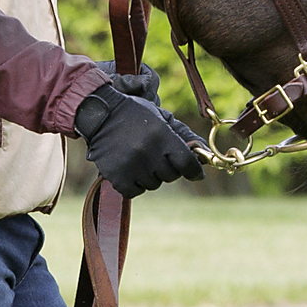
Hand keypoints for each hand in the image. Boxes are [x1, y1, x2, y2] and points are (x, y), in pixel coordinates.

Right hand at [72, 77, 206, 194]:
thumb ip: (184, 135)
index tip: (195, 173)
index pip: (187, 164)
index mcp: (162, 135)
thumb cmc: (136, 115)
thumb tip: (206, 155)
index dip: (195, 171)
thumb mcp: (162, 118)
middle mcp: (148, 151)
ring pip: (153, 184)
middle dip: (167, 168)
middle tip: (156, 156)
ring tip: (139, 160)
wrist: (100, 114)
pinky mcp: (116, 175)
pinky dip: (133, 185)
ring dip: (149, 176)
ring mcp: (131, 165)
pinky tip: (129, 170)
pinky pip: (134, 191)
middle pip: (171, 176)